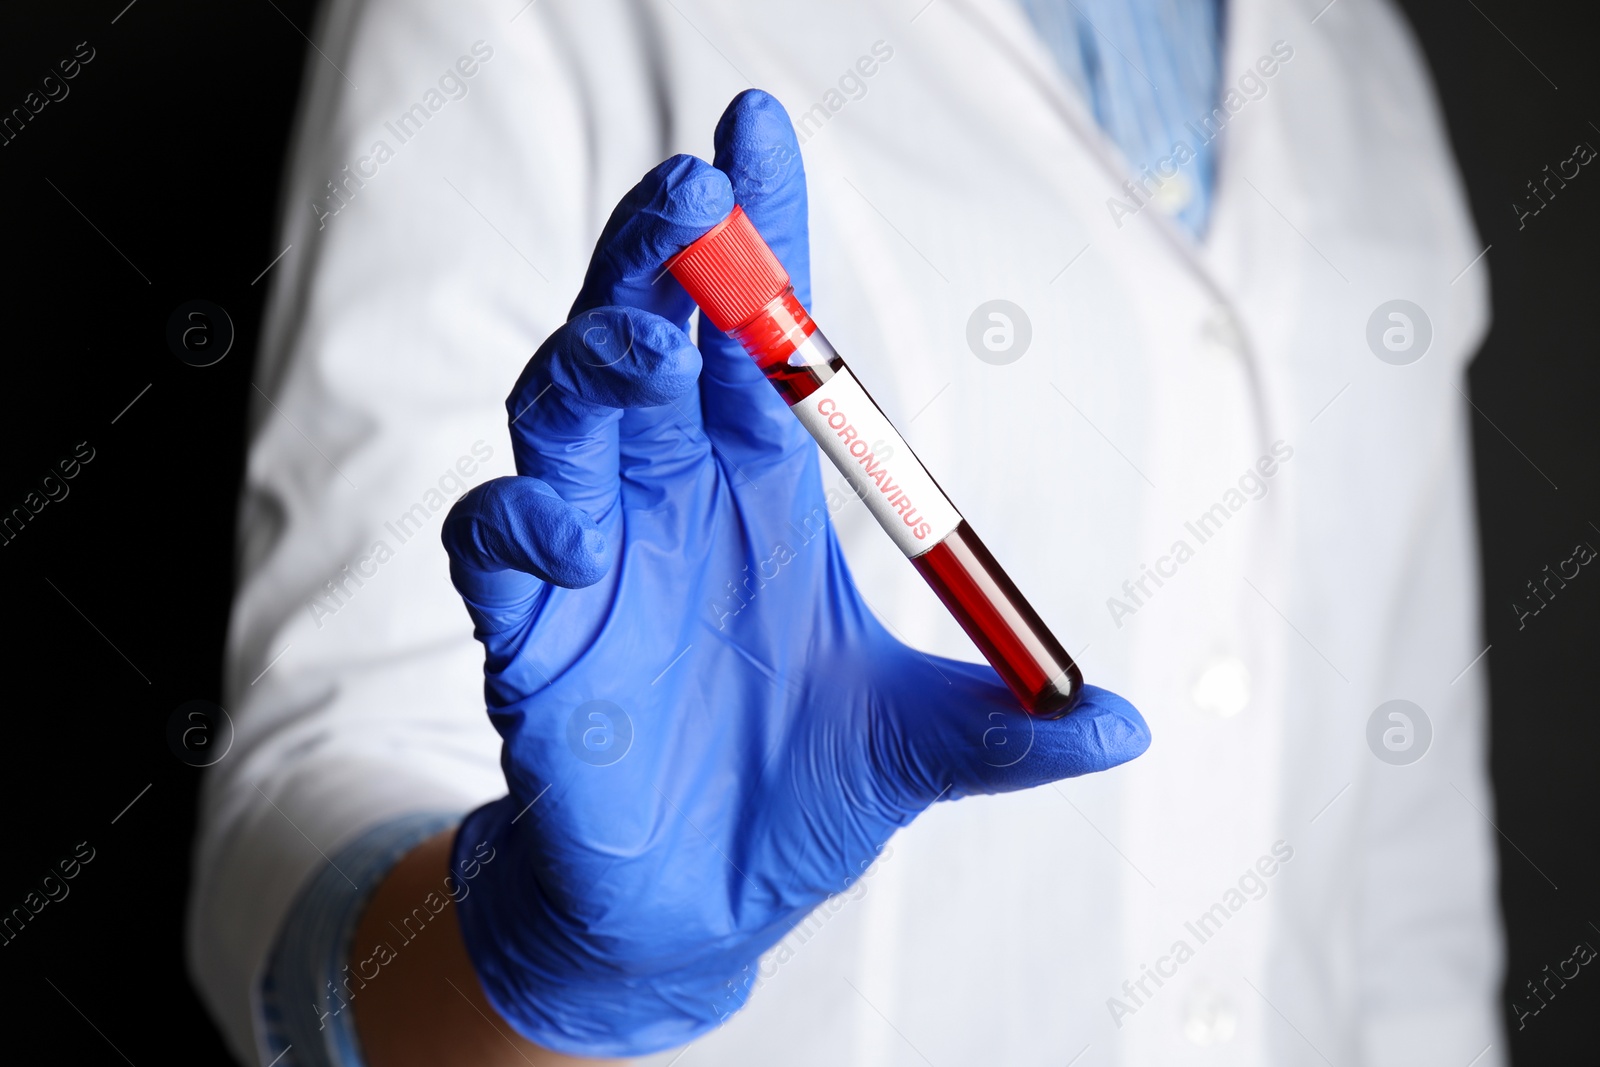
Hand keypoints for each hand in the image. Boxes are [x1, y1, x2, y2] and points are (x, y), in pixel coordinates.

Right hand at [441, 89, 1149, 1057]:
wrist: (695, 909)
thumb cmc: (797, 801)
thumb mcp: (917, 750)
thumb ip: (1006, 730)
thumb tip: (1126, 724)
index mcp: (758, 493)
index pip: (758, 339)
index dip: (764, 238)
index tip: (761, 132)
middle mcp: (668, 500)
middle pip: (646, 337)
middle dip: (663, 256)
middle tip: (696, 192)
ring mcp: (588, 557)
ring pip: (561, 413)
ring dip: (597, 360)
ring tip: (650, 339)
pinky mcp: (524, 631)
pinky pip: (494, 540)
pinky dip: (525, 521)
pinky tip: (581, 538)